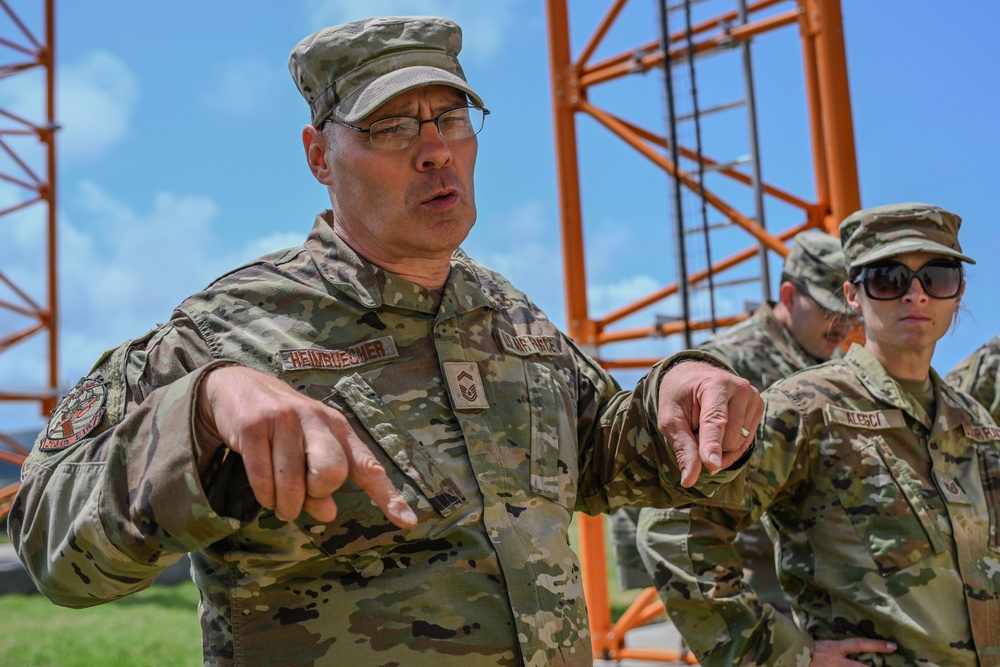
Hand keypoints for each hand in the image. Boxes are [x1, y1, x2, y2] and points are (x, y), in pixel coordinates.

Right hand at [196, 365, 417, 527]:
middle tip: (304, 492)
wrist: (237, 387)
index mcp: (338, 427)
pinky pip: (262, 480)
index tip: (409, 523)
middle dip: (316, 494)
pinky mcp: (254, 427)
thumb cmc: (283, 428)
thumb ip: (322, 486)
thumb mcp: (308, 451)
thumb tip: (328, 514)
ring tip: (280, 503)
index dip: (388, 496)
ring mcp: (284, 421)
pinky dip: (265, 497)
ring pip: (292, 483)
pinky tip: (265, 494)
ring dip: (285, 506)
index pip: (368, 465)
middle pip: (332, 473)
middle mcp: (316, 419)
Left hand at [657, 361, 763, 486]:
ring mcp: (753, 396)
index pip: (715, 421)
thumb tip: (689, 481)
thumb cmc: (678, 398)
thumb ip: (682, 448)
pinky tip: (719, 433)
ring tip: (705, 426)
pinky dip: (730, 446)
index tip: (712, 466)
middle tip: (694, 429)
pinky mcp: (759, 406)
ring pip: (739, 444)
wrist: (692, 377)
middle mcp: (740, 387)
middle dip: (708, 446)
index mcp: (715, 384)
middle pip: (728, 439)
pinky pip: (746, 443)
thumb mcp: (670, 421)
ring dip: (719, 446)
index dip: (712, 445)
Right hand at [811, 638, 896, 664]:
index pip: (859, 644)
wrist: (791, 655)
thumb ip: (840, 647)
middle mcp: (836, 661)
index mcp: (835, 648)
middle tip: (891, 666)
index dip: (877, 645)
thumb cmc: (808, 648)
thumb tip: (857, 647)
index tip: (893, 647)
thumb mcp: (825, 644)